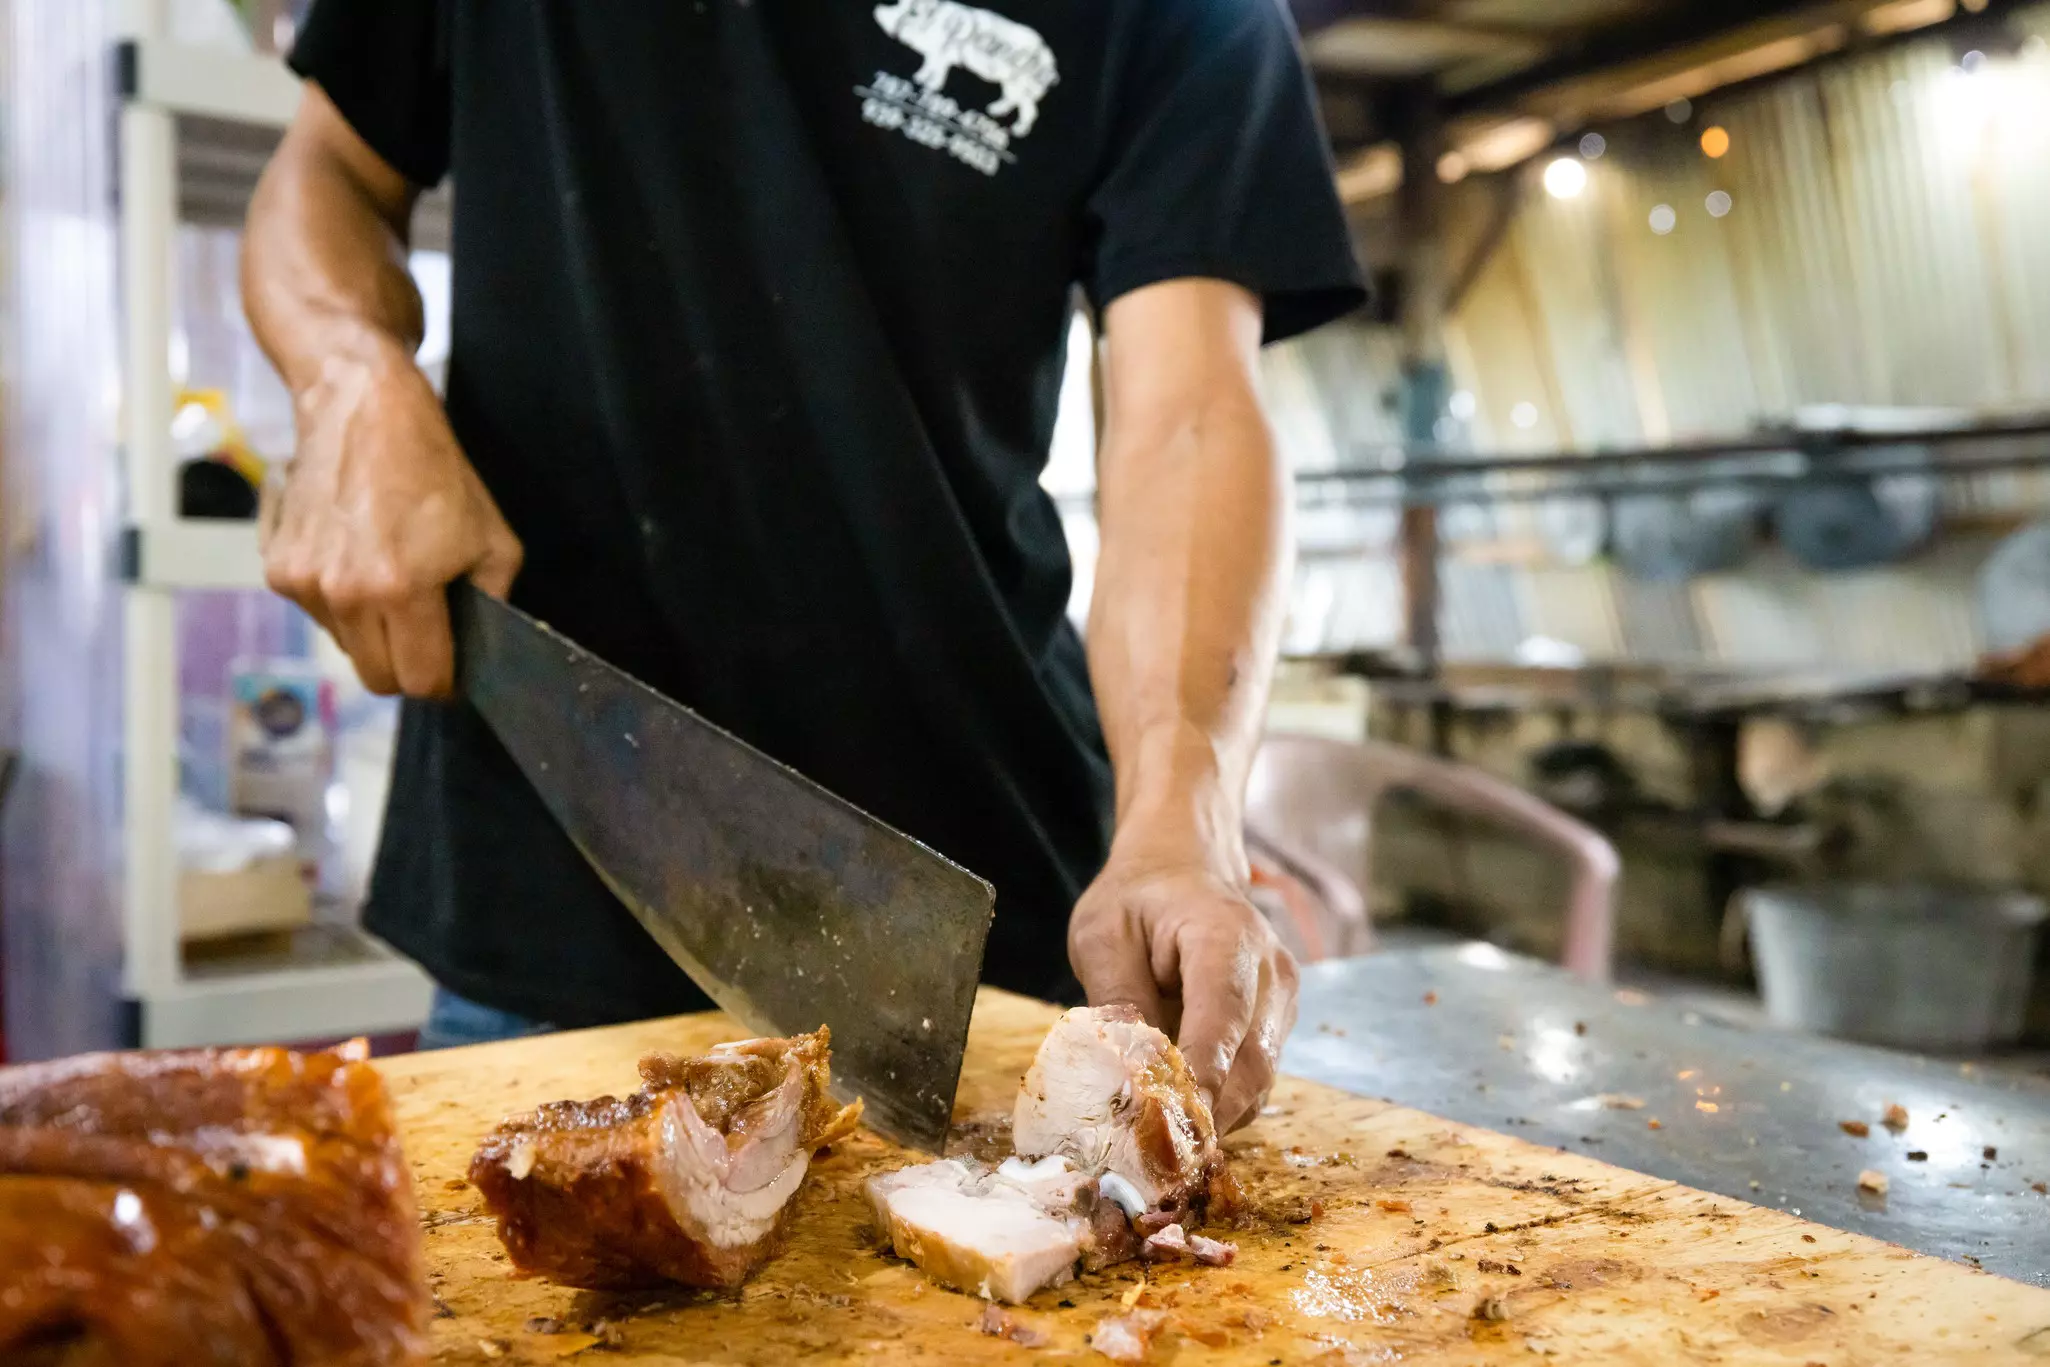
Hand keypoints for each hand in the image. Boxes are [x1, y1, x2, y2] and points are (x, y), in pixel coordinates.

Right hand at [262, 343, 521, 696]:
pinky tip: (356, 556)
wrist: (360, 409)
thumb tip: (484, 647)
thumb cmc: (433, 469)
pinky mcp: (275, 566)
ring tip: (390, 576)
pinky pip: (316, 612)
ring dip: (371, 629)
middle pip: (377, 677)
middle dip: (407, 665)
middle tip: (427, 635)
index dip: (445, 682)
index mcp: (400, 590)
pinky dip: (339, 600)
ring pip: (346, 645)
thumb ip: (493, 601)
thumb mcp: (491, 537)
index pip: (420, 680)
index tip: (453, 668)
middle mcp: (342, 594)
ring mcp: (302, 582)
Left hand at [1068, 857, 1299, 1133]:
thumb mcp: (1103, 935)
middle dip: (1206, 1115)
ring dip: (1213, 1119)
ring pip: (1258, 1083)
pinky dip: (1221, 1106)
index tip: (1173, 1125)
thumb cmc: (1137, 901)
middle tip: (1154, 1158)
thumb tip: (1127, 1073)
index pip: (1222, 1017)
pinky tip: (1179, 1118)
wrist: (1182, 870)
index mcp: (1227, 935)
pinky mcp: (1278, 1026)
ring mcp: (1283, 1001)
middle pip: (1251, 1064)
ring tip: (1160, 1146)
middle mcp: (1270, 971)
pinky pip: (1254, 1081)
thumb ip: (1117, 998)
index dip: (1201, 1077)